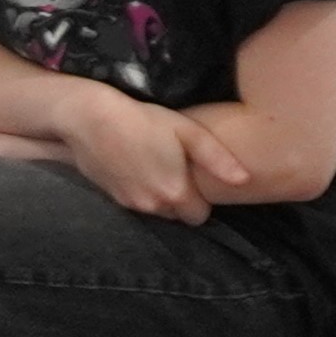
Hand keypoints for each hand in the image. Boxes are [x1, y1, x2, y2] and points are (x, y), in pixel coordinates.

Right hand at [50, 101, 238, 223]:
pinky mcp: (112, 198)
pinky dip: (140, 192)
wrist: (90, 119)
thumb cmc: (144, 121)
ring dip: (160, 197)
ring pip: (156, 211)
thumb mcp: (187, 131)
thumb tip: (244, 180)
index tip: (198, 180)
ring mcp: (130, 204)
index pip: (200, 217)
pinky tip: (135, 168)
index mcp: (176, 192)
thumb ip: (217, 158)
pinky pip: (136, 204)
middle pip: (177, 216)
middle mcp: (154, 205)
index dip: (202, 200)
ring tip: (156, 168)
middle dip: (181, 201)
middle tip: (178, 172)